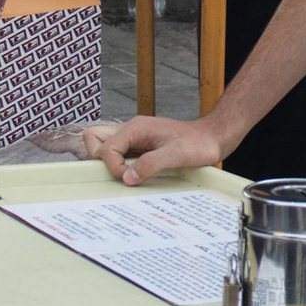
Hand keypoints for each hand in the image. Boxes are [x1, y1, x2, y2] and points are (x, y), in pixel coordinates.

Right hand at [92, 114, 227, 184]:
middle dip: (100, 160)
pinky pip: (118, 155)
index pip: (105, 147)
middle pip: (94, 139)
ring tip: (126, 175)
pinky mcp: (139, 147)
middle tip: (120, 173)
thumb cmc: (197, 143)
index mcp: (135, 128)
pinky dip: (119, 166)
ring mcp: (133, 138)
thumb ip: (151, 164)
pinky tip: (134, 175)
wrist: (211, 139)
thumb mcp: (177, 155)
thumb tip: (128, 178)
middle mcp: (130, 131)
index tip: (129, 177)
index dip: (113, 166)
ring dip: (109, 163)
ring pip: (104, 146)